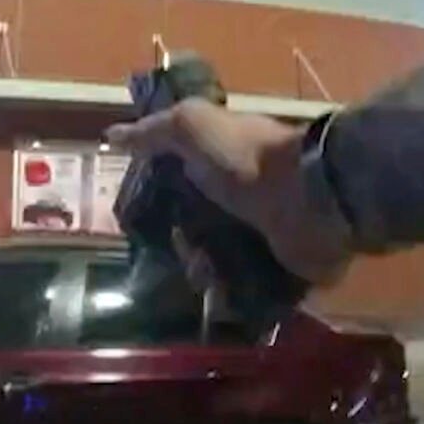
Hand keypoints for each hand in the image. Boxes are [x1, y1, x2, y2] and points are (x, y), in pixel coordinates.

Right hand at [107, 98, 352, 285]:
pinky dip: (233, 296)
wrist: (311, 198)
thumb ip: (155, 132)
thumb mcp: (194, 127)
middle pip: (200, 230)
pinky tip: (223, 295)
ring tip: (204, 273)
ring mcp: (267, 236)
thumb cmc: (248, 159)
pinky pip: (250, 290)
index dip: (162, 203)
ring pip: (221, 263)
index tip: (144, 221)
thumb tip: (113, 134)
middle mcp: (247, 199)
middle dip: (182, 244)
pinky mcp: (284, 270)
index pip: (186, 185)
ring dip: (204, 272)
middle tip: (180, 250)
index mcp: (227, 165)